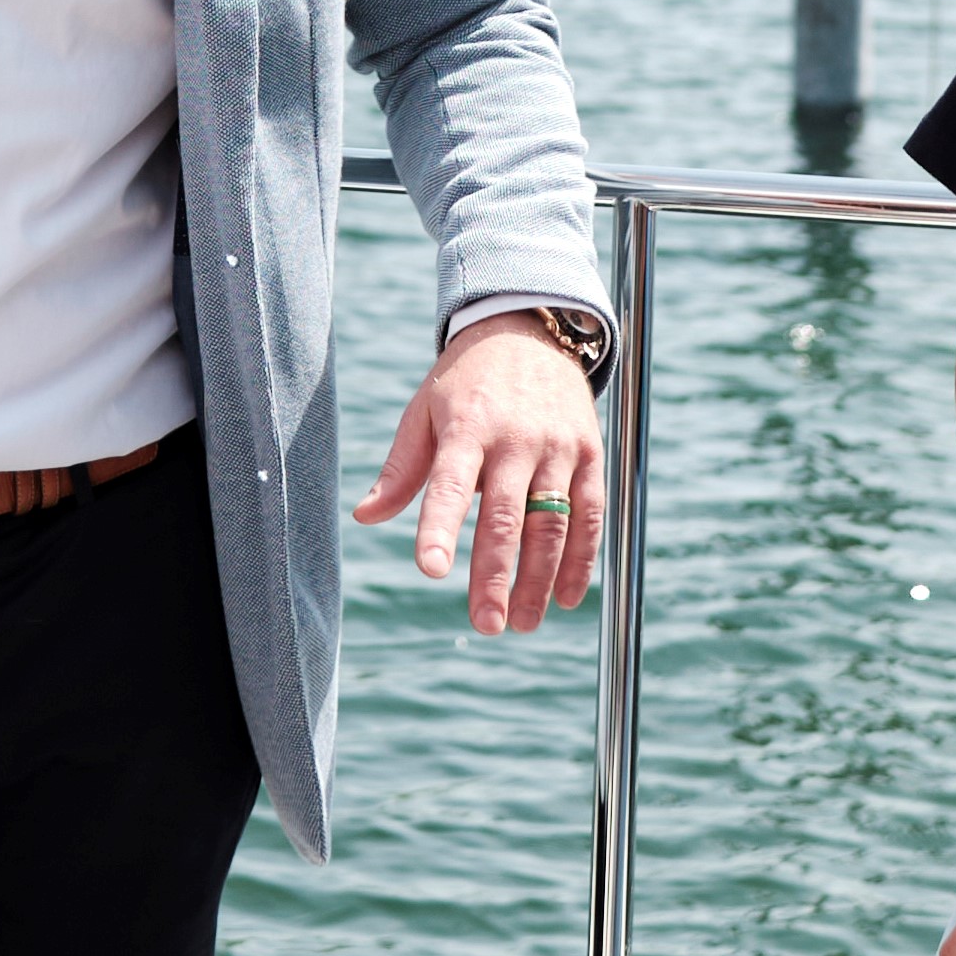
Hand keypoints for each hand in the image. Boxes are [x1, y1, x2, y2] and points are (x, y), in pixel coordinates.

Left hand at [351, 319, 603, 632]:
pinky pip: (590, 516)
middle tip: (486, 625)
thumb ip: (401, 468)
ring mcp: (558, 448)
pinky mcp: (589, 455)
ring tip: (522, 623)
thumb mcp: (424, 411)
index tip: (430, 569)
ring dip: (540, 580)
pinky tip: (567, 598)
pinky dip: (581, 560)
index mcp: (467, 425)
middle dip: (496, 575)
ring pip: (553, 524)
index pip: (450, 482)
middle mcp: (516, 439)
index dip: (440, 526)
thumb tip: (365, 517)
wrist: (528, 330)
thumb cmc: (465, 381)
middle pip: (508, 515)